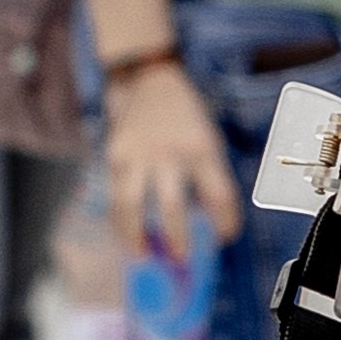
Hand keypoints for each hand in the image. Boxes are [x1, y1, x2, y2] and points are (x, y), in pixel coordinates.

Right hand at [105, 50, 242, 259]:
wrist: (148, 79)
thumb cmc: (185, 115)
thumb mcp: (208, 138)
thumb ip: (209, 175)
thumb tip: (214, 220)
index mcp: (201, 148)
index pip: (218, 193)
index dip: (224, 220)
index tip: (225, 238)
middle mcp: (169, 153)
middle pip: (172, 205)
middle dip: (178, 237)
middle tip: (183, 260)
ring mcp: (138, 155)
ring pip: (132, 205)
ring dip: (137, 236)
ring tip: (143, 257)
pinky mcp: (115, 156)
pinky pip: (115, 196)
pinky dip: (120, 220)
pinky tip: (126, 236)